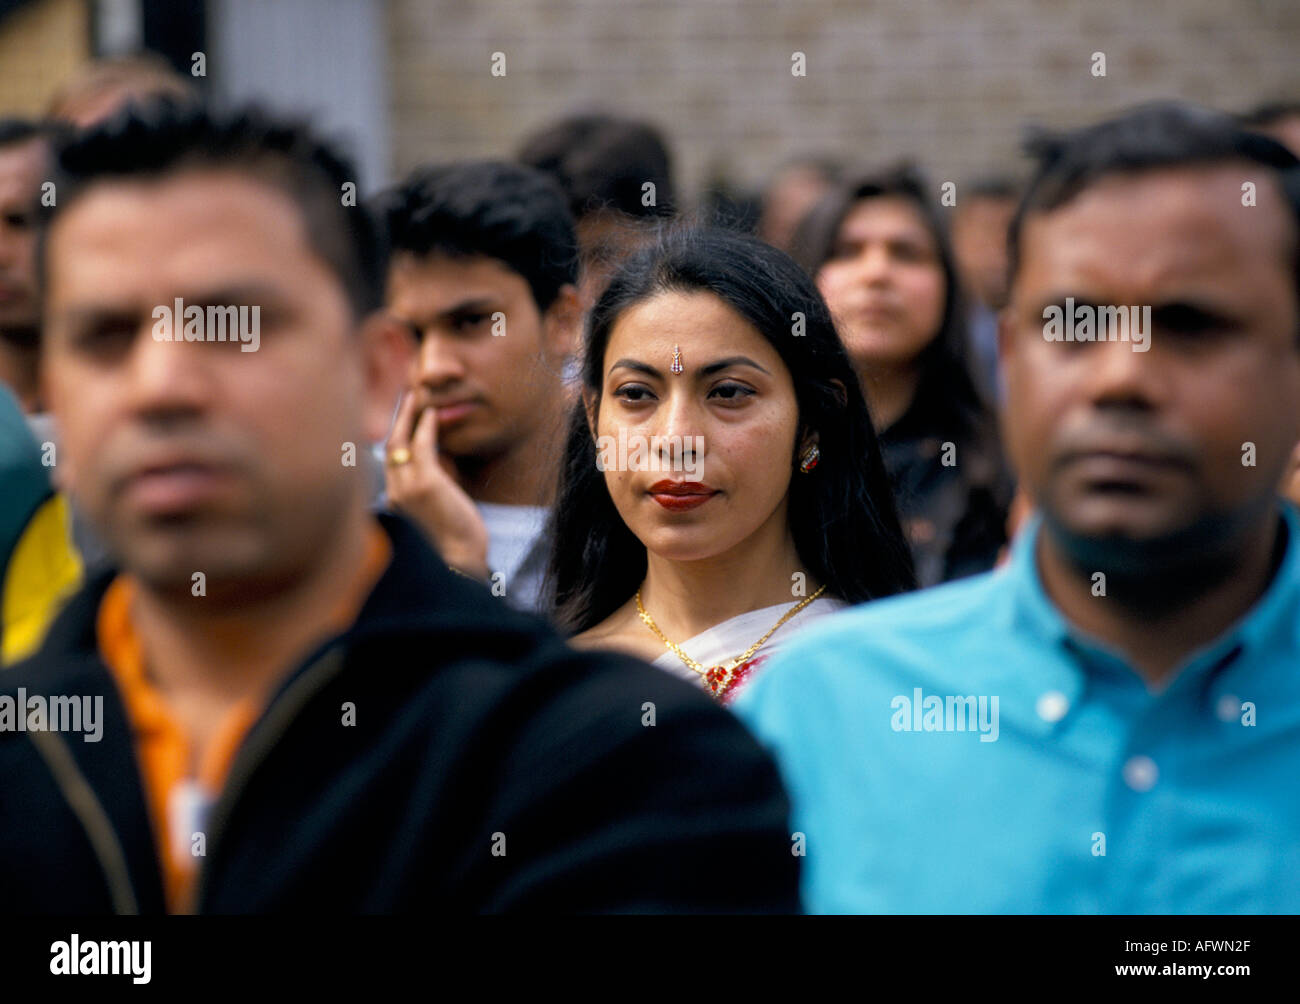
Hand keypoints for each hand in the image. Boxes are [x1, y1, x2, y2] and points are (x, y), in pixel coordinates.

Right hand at [384, 389, 490, 579]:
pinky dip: (426, 427)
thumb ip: (430, 481)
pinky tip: (433, 415)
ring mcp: (406, 488)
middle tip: (406, 396)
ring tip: (417, 397)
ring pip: (400, 442)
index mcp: (394, 500)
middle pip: (388, 445)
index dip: (393, 434)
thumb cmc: (454, 537)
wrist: (460, 559)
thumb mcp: (436, 506)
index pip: (387, 459)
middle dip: (397, 418)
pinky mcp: (425, 484)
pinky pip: (421, 446)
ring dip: (408, 416)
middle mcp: (393, 492)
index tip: (402, 415)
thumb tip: (437, 455)